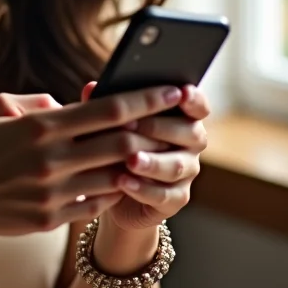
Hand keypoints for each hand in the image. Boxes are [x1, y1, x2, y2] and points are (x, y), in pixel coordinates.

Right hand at [0, 85, 183, 241]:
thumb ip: (40, 102)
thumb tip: (72, 103)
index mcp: (39, 127)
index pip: (106, 110)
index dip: (143, 99)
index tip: (170, 90)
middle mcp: (50, 160)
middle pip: (121, 145)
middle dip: (154, 131)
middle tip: (174, 121)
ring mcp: (53, 193)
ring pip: (115, 178)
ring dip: (137, 164)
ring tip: (152, 152)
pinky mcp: (52, 220)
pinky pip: (97, 205)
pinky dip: (112, 191)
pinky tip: (117, 180)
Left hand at [80, 83, 209, 231]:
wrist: (110, 189)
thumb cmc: (114, 143)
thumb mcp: (110, 123)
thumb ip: (105, 105)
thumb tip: (91, 88)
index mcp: (181, 116)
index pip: (197, 105)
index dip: (193, 98)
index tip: (182, 91)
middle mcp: (190, 143)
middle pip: (190, 133)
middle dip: (159, 127)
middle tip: (129, 125)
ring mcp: (186, 172)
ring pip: (176, 165)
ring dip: (152, 162)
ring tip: (130, 160)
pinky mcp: (176, 199)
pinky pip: (165, 195)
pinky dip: (144, 189)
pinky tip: (124, 182)